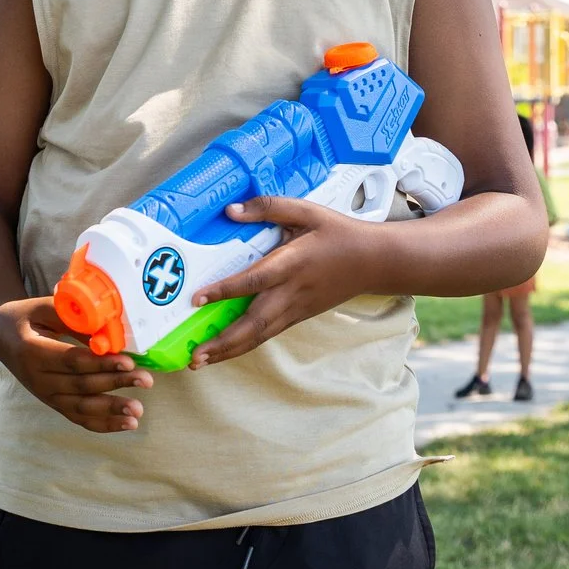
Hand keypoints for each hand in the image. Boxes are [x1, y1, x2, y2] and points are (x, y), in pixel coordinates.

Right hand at [0, 294, 151, 432]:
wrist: (1, 336)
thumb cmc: (27, 317)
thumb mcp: (44, 308)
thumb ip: (74, 319)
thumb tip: (109, 333)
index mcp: (32, 352)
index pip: (72, 361)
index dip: (101, 362)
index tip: (129, 361)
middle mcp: (37, 379)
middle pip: (81, 385)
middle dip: (115, 383)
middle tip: (146, 380)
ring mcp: (45, 395)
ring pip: (81, 407)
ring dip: (112, 410)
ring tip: (139, 411)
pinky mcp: (53, 404)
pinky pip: (79, 418)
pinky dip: (104, 424)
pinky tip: (128, 424)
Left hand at [184, 196, 386, 368]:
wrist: (373, 261)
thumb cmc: (337, 233)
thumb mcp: (306, 211)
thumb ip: (268, 207)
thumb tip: (231, 210)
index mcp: (292, 263)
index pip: (254, 280)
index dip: (225, 290)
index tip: (198, 298)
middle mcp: (291, 292)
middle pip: (254, 323)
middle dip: (223, 341)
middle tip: (195, 354)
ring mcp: (295, 309)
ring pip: (259, 336)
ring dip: (229, 351)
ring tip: (200, 362)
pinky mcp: (297, 317)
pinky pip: (266, 334)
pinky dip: (243, 346)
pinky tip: (224, 352)